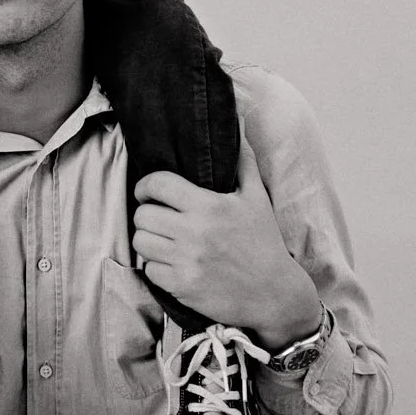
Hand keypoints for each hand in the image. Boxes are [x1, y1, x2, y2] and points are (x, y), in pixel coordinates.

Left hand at [130, 134, 320, 347]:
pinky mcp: (182, 286)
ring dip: (148, 240)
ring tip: (163, 240)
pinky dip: (156, 267)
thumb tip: (240, 121)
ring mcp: (186, 261)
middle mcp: (195, 232)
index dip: (145, 185)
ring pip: (141, 242)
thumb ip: (243, 160)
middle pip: (143, 215)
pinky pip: (149, 270)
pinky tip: (171, 263)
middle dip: (147, 214)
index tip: (148, 191)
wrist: (275, 293)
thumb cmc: (263, 242)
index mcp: (209, 206)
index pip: (157, 184)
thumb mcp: (257, 198)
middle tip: (158, 218)